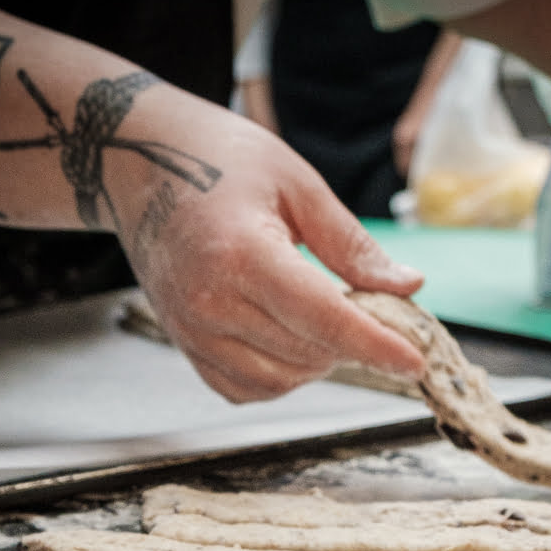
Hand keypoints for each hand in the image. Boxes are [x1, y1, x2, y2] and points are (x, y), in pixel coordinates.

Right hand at [111, 89, 425, 401]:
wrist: (134, 166)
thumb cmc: (217, 161)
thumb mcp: (296, 183)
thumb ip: (350, 244)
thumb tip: (406, 286)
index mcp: (242, 253)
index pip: (324, 319)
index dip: (377, 345)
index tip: (415, 362)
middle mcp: (210, 301)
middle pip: (308, 352)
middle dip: (355, 342)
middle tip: (376, 312)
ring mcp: (192, 330)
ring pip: (280, 381)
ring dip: (319, 361)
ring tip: (327, 318)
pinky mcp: (184, 345)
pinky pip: (246, 388)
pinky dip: (282, 377)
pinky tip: (292, 341)